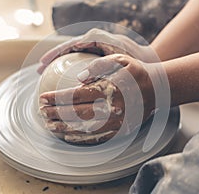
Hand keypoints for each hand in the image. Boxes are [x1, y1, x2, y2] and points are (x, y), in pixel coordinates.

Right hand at [37, 28, 155, 73]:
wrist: (148, 59)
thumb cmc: (135, 61)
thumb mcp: (120, 62)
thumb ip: (101, 66)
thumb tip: (80, 79)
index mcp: (96, 38)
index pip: (69, 45)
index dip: (54, 54)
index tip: (43, 64)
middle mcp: (93, 40)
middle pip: (67, 48)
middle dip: (52, 58)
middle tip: (39, 70)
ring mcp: (95, 48)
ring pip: (72, 55)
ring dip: (59, 64)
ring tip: (46, 75)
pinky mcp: (97, 56)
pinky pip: (79, 61)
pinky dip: (70, 69)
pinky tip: (64, 80)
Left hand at [39, 54, 154, 143]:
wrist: (157, 90)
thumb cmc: (136, 72)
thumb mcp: (120, 60)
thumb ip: (98, 65)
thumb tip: (78, 79)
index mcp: (108, 90)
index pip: (75, 96)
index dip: (56, 98)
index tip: (43, 98)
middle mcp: (111, 109)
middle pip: (76, 114)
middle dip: (55, 113)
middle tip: (41, 112)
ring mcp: (116, 123)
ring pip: (83, 129)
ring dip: (62, 128)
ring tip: (48, 125)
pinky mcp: (120, 131)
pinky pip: (96, 137)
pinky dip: (79, 138)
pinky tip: (67, 135)